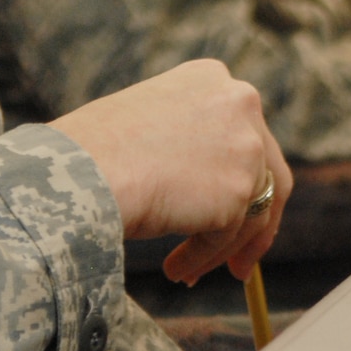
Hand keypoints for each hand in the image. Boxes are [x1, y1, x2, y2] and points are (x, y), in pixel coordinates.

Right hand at [51, 59, 290, 285]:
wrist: (81, 169)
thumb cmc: (93, 150)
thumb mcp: (150, 124)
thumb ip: (189, 141)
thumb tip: (207, 186)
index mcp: (211, 78)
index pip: (245, 133)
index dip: (240, 177)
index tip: (228, 211)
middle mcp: (238, 102)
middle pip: (268, 172)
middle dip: (253, 223)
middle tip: (238, 262)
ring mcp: (245, 145)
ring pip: (249, 212)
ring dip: (219, 248)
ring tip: (184, 273)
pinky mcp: (240, 190)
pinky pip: (228, 237)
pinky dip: (204, 257)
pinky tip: (176, 269)